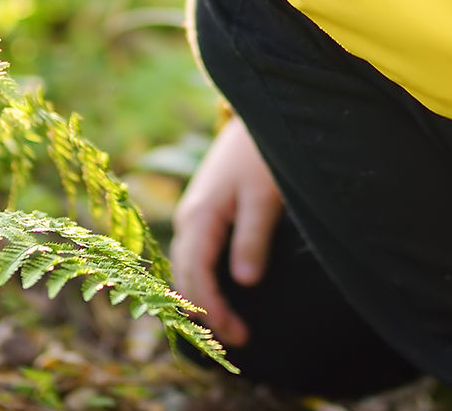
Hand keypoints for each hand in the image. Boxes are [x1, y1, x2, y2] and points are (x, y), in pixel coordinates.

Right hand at [170, 117, 283, 346]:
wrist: (261, 111)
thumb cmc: (264, 153)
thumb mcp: (264, 197)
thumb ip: (253, 239)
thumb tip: (244, 283)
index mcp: (200, 217)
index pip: (197, 277)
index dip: (215, 311)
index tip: (239, 337)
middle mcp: (189, 218)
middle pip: (186, 278)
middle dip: (207, 313)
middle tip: (241, 340)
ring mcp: (194, 214)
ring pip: (187, 268)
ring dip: (203, 299)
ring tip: (230, 327)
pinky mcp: (205, 211)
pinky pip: (195, 255)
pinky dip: (203, 280)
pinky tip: (220, 294)